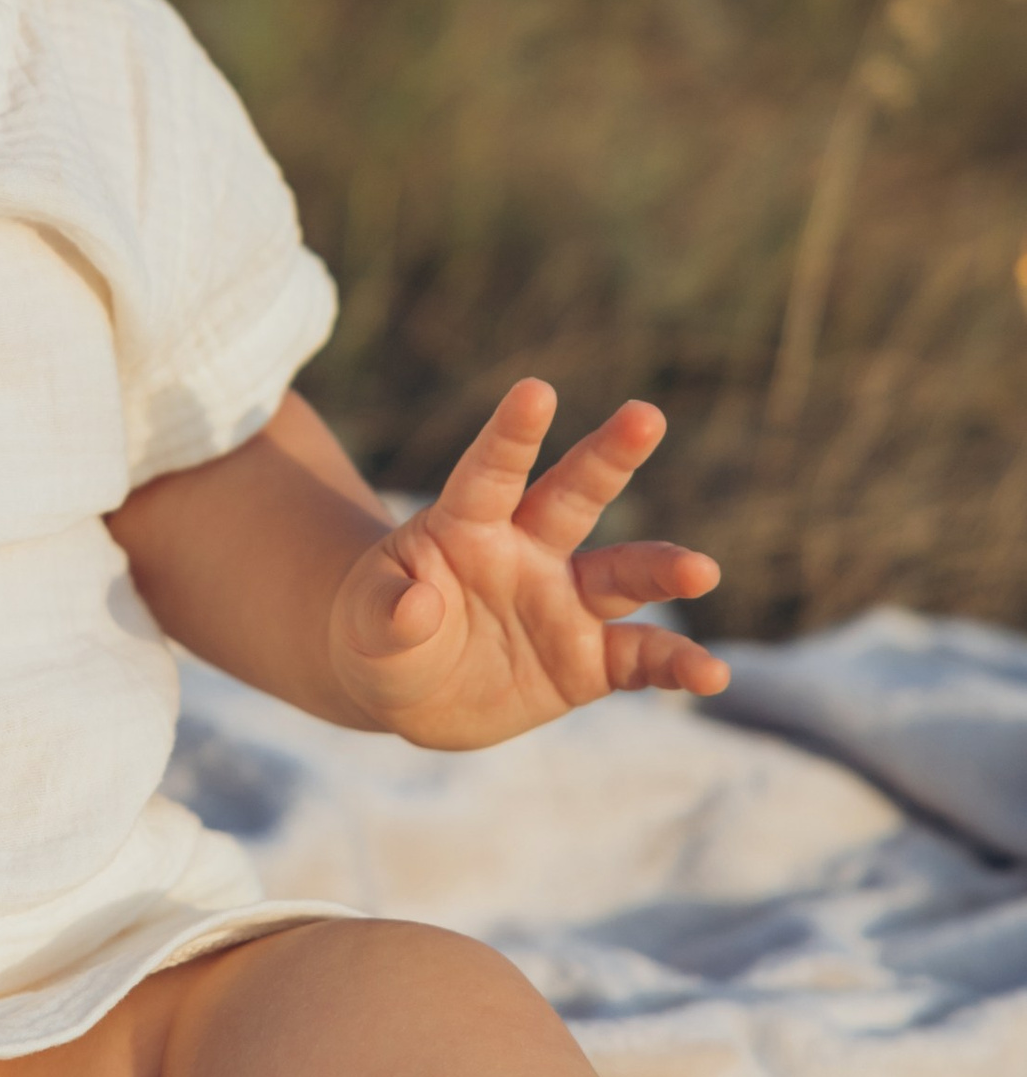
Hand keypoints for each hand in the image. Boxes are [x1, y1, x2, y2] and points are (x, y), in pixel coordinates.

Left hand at [328, 379, 727, 751]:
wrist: (410, 686)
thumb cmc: (381, 632)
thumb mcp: (367, 625)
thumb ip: (388, 612)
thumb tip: (417, 603)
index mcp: (467, 524)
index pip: (489, 471)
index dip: (511, 434)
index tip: (536, 390)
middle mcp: (527, 550)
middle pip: (573, 496)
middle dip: (609, 456)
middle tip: (645, 415)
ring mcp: (564, 601)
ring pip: (623, 573)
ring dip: (662, 568)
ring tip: (702, 569)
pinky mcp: (588, 658)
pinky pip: (640, 657)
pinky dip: (676, 664)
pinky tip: (710, 675)